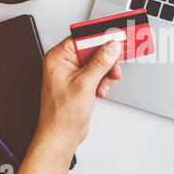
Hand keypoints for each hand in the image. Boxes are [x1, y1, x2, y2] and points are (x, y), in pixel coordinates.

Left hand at [6, 37, 121, 173]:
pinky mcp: (81, 83)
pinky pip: (98, 74)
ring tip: (102, 86)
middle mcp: (64, 64)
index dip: (100, 38)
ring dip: (105, 73)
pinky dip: (103, 81)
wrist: (61, 136)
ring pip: (98, 62)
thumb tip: (111, 47)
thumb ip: (100, 63)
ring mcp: (73, 73)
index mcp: (58, 58)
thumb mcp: (84, 84)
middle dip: (105, 61)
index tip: (115, 38)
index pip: (82, 38)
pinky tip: (100, 91)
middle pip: (93, 50)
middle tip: (113, 67)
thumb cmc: (61, 115)